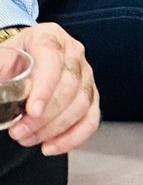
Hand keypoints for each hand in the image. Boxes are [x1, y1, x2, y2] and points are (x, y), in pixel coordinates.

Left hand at [4, 23, 99, 156]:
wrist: (20, 61)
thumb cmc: (10, 60)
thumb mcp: (0, 56)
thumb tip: (2, 79)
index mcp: (50, 37)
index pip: (53, 59)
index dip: (45, 87)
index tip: (31, 110)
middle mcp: (73, 53)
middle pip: (71, 85)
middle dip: (45, 115)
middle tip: (19, 131)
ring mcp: (85, 74)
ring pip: (82, 103)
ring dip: (54, 128)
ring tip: (27, 138)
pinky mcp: (90, 95)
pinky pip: (91, 118)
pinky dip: (73, 136)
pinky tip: (51, 146)